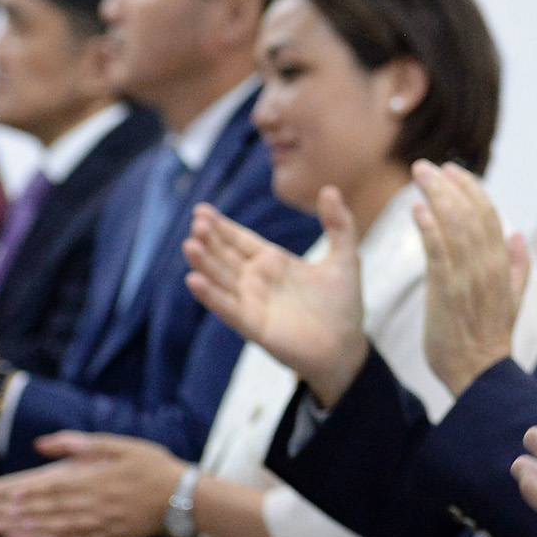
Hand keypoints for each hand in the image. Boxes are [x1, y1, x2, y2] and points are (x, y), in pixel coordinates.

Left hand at [0, 432, 186, 536]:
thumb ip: (80, 444)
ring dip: (16, 528)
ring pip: (49, 526)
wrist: (185, 497)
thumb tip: (42, 444)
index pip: (41, 484)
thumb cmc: (152, 466)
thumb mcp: (119, 444)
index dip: (10, 489)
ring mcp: (97, 523)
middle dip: (1, 511)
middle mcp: (90, 502)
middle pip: (38, 507)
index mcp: (91, 477)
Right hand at [185, 189, 367, 405]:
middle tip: (197, 223)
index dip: (221, 226)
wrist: (346, 347)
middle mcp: (256, 280)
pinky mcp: (252, 325)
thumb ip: (339, 225)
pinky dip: (210, 295)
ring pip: (220, 278)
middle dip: (209, 240)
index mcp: (273, 262)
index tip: (201, 210)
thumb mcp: (345, 259)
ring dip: (204, 263)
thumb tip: (329, 189)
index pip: (239, 239)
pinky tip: (194, 280)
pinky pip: (227, 308)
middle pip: (224, 255)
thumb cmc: (343, 305)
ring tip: (190, 245)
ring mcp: (251, 302)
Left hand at [411, 161, 530, 395]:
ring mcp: (468, 278)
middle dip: (449, 185)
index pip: (489, 216)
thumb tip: (518, 234)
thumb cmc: (488, 337)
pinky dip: (429, 229)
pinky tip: (417, 210)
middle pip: (471, 214)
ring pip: (455, 227)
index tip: (452, 171)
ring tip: (419, 176)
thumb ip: (518, 265)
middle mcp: (488, 267)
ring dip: (436, 197)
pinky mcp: (446, 291)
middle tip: (426, 166)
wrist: (478, 372)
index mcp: (503, 265)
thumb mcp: (513, 298)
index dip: (471, 190)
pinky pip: (439, 253)